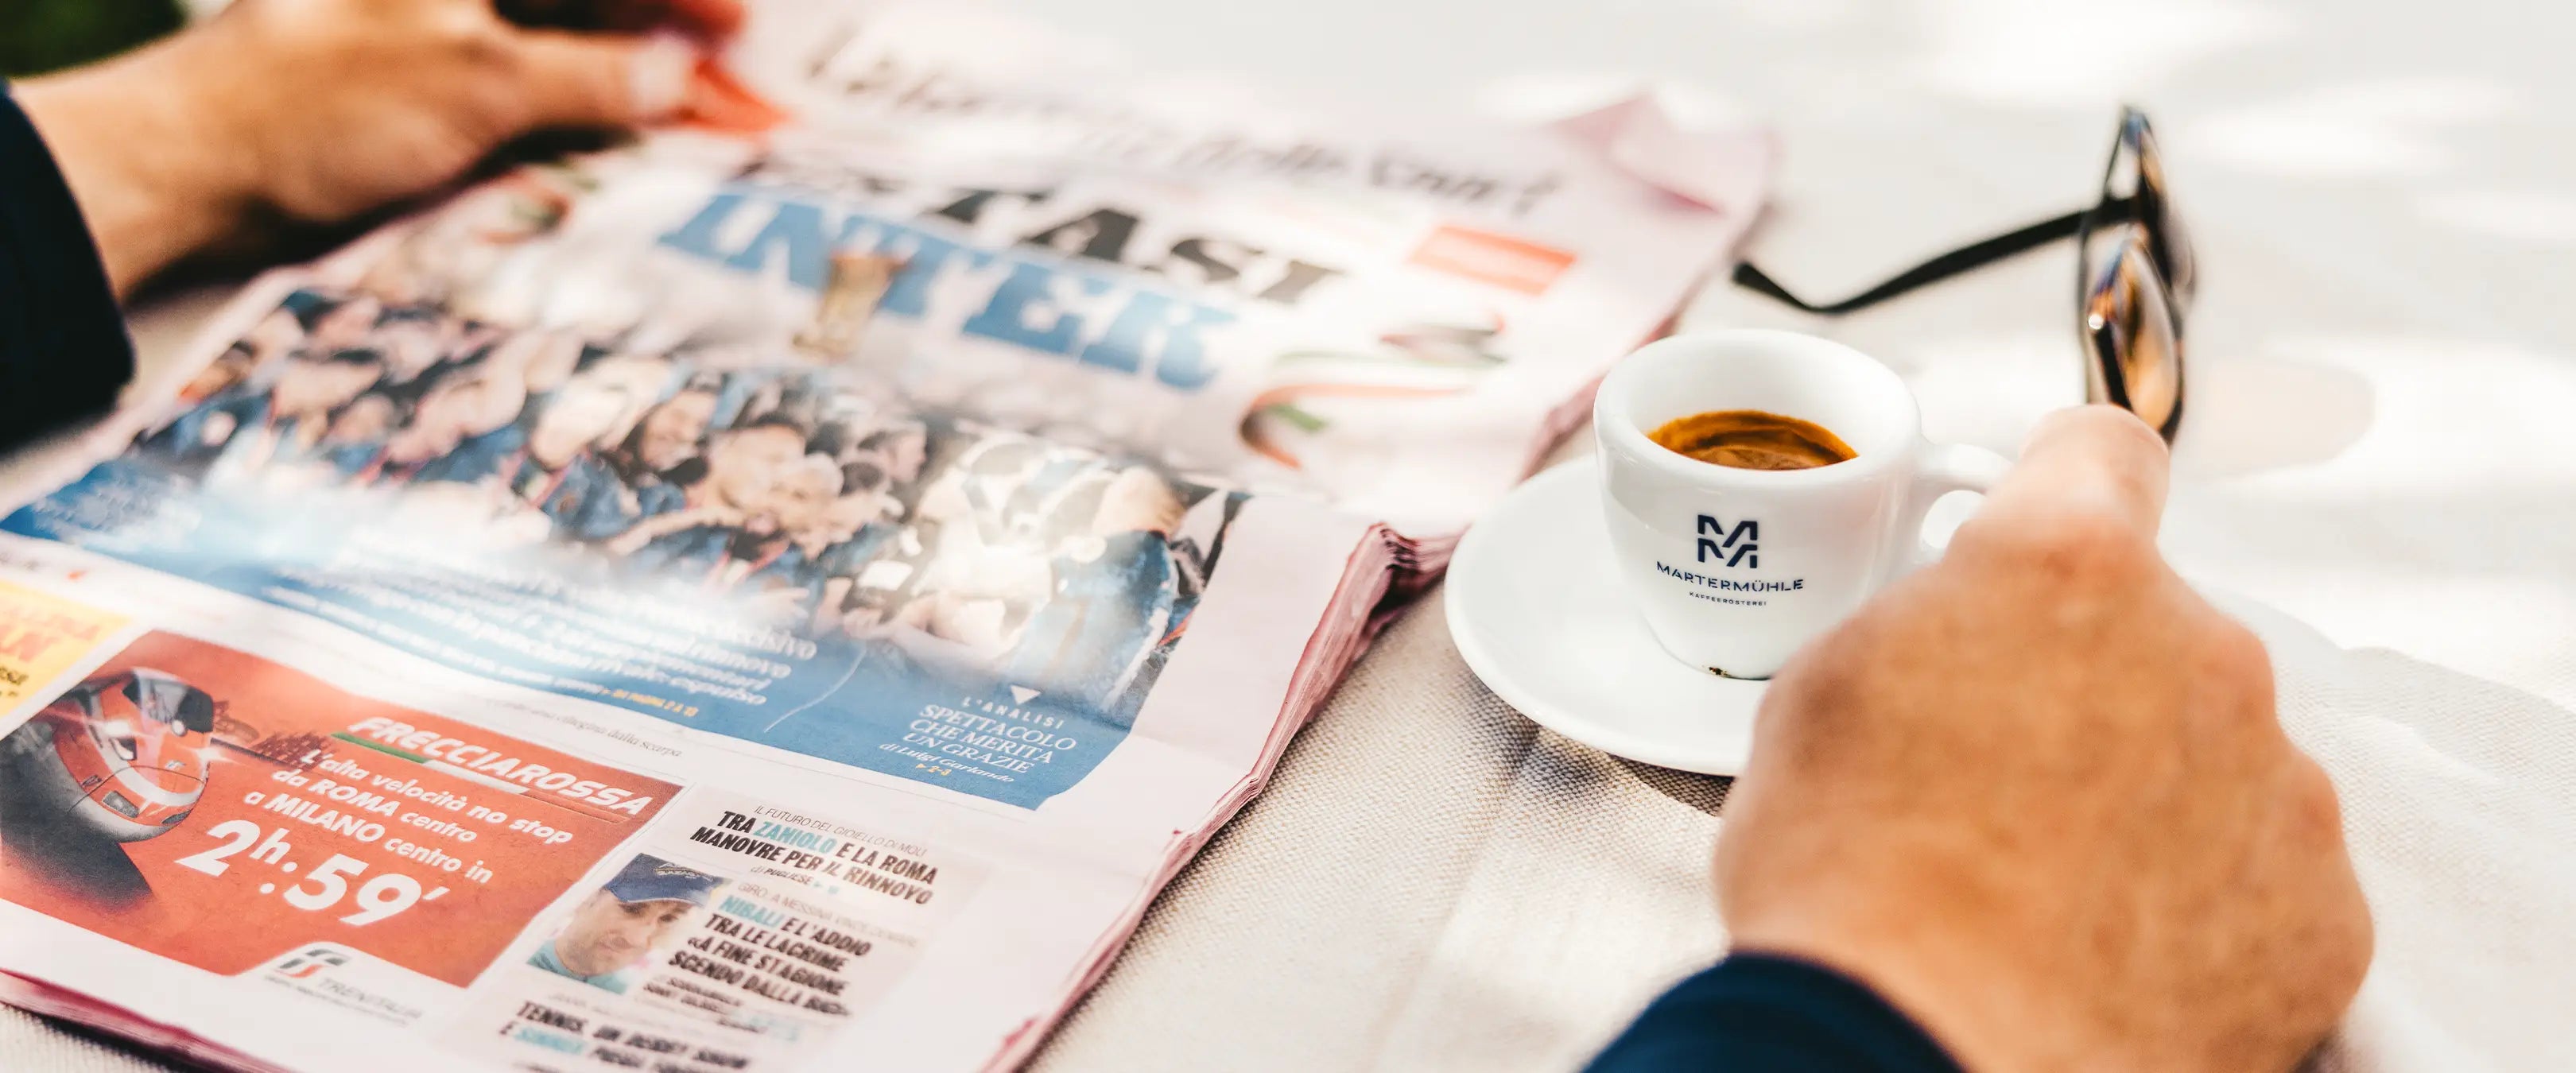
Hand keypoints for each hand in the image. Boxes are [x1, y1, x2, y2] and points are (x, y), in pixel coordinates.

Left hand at [16, 0, 742, 293]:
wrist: (191, 170)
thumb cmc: (315, 104)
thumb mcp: (482, 83)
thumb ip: (598, 76)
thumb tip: (685, 78)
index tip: (751, 33)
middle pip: (601, 4)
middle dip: (686, 45)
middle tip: (759, 107)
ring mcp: (451, 26)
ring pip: (584, 42)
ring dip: (658, 86)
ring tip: (729, 132)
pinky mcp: (440, 83)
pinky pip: (549, 84)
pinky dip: (606, 111)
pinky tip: (653, 142)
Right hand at [1715, 406, 2371, 1071]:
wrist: (1921, 1055)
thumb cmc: (1847, 883)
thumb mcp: (1821, 696)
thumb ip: (1923, 622)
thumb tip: (1955, 632)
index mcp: (2066, 568)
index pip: (2106, 451)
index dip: (2066, 486)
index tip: (2047, 529)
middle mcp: (2202, 650)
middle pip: (2158, 626)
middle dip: (2090, 679)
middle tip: (1997, 772)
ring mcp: (2280, 785)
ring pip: (2219, 752)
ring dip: (2150, 792)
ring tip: (2047, 883)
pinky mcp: (2324, 911)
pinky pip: (2267, 874)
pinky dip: (2202, 904)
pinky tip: (2108, 947)